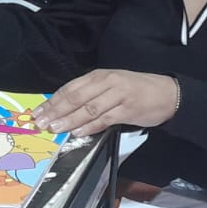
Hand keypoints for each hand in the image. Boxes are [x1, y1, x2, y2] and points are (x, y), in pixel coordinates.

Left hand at [33, 69, 180, 136]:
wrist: (168, 93)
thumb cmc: (136, 90)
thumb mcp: (111, 85)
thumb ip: (90, 95)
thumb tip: (64, 110)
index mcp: (99, 75)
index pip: (70, 88)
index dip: (52, 101)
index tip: (38, 112)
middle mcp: (107, 82)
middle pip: (75, 98)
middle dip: (56, 111)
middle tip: (41, 122)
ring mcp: (118, 95)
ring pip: (88, 109)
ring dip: (69, 120)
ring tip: (55, 128)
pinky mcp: (128, 109)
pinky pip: (105, 119)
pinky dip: (90, 126)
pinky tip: (78, 132)